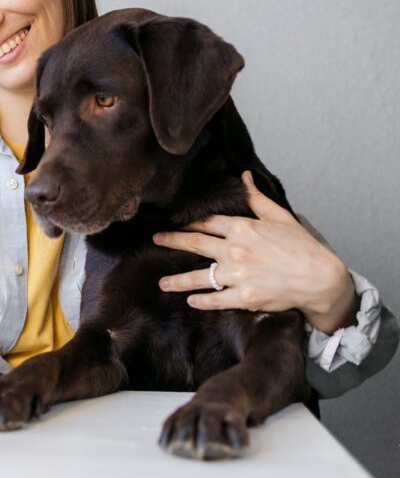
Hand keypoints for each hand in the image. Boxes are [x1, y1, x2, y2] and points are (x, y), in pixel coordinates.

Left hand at [152, 171, 358, 333]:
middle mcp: (235, 250)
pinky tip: (190, 300)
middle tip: (155, 240)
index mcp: (243, 228)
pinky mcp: (243, 297)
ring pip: (199, 276)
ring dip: (178, 280)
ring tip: (163, 283)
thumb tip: (244, 176)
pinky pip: (215, 299)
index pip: (206, 222)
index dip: (187, 222)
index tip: (172, 222)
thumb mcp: (280, 217)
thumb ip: (257, 198)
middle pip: (195, 244)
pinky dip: (201, 301)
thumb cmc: (302, 246)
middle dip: (172, 241)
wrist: (321, 279)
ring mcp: (237, 275)